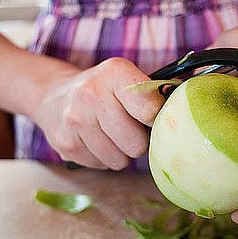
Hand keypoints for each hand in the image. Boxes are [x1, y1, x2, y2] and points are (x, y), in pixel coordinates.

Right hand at [32, 58, 164, 169]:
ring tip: (111, 134)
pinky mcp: (66, 145)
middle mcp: (91, 94)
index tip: (151, 117)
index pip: (151, 109)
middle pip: (137, 143)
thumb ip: (154, 93)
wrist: (53, 96)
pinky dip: (103, 157)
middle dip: (138, 141)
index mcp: (114, 72)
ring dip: (121, 152)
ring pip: (121, 160)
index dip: (157, 120)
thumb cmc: (102, 90)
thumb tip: (184, 112)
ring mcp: (75, 121)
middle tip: (129, 128)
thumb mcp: (126, 78)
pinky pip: (102, 166)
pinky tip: (94, 140)